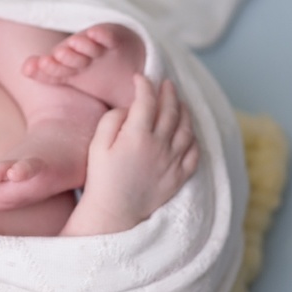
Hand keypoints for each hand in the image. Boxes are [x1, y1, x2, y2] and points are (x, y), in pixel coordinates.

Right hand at [74, 75, 199, 232]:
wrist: (114, 213)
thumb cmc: (101, 178)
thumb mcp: (97, 145)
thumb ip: (112, 120)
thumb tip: (130, 108)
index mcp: (137, 135)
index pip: (147, 100)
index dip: (144, 85)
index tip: (139, 78)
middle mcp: (160, 145)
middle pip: (171, 110)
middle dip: (169, 92)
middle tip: (166, 83)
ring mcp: (172, 161)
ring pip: (186, 129)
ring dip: (184, 111)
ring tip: (180, 103)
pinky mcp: (179, 176)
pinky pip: (194, 153)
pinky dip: (193, 139)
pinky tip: (189, 133)